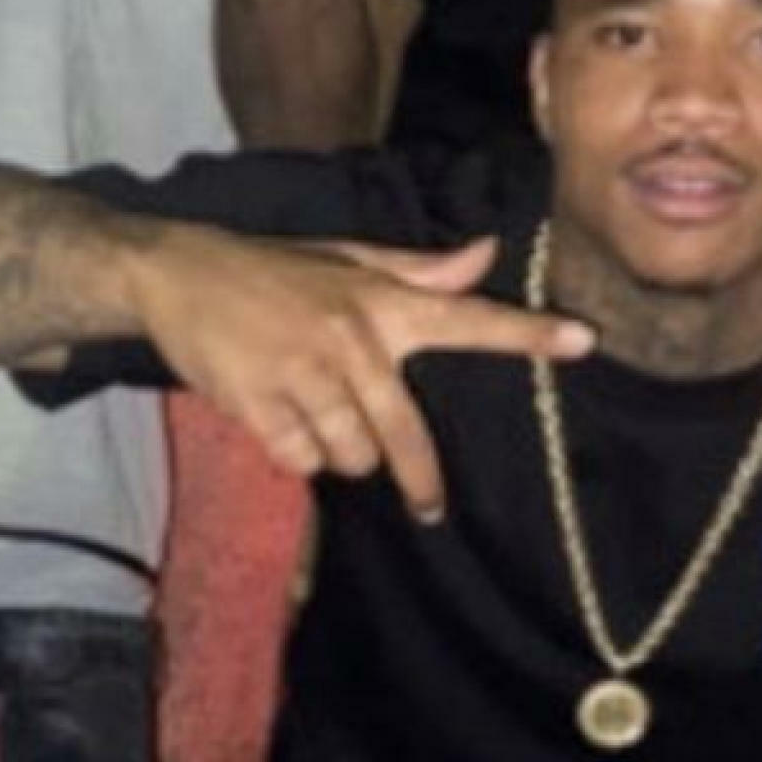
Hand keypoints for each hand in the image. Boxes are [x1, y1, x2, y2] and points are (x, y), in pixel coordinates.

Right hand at [131, 229, 592, 523]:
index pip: (467, 316)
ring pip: (351, 453)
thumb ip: (417, 270)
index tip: (584, 342)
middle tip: (431, 507)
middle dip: (419, 478)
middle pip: (403, 432)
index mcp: (381, 300)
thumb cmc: (270, 271)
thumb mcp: (345, 260)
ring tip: (312, 417)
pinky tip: (277, 419)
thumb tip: (485, 254)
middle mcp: (351, 338)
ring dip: (339, 452)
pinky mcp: (261, 402)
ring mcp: (305, 373)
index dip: (526, 333)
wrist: (177, 275)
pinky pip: (301, 459)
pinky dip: (295, 454)